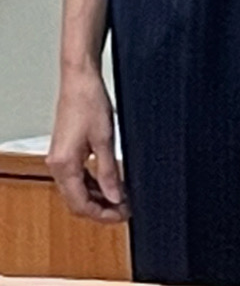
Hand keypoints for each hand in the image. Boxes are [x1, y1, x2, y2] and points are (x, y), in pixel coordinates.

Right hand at [47, 62, 127, 222]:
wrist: (80, 81)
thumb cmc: (91, 103)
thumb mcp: (105, 139)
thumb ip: (109, 171)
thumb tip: (116, 196)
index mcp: (64, 166)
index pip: (81, 204)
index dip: (103, 214)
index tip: (123, 215)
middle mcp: (57, 166)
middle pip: (76, 201)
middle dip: (100, 209)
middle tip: (125, 210)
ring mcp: (59, 160)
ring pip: (76, 191)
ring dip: (97, 198)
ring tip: (121, 199)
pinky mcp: (64, 153)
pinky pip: (76, 178)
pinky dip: (91, 185)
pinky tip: (109, 185)